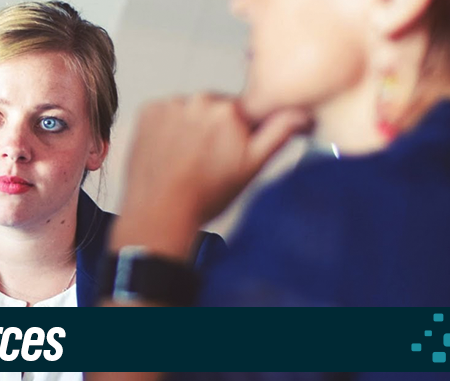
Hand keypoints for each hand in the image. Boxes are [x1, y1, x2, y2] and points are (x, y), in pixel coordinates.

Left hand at [112, 93, 309, 259]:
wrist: (160, 212)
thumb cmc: (205, 195)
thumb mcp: (252, 166)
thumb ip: (279, 133)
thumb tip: (301, 112)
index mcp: (230, 110)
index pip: (244, 110)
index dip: (241, 132)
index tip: (232, 150)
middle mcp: (199, 100)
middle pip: (216, 108)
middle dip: (215, 128)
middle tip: (208, 160)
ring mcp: (170, 104)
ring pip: (190, 110)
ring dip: (190, 126)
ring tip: (187, 158)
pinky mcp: (148, 111)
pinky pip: (165, 112)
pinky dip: (167, 127)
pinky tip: (170, 151)